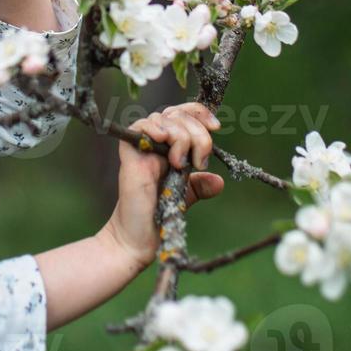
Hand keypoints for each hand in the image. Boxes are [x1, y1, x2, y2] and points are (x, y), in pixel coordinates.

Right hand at [102, 103, 225, 267]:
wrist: (140, 237)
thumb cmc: (160, 216)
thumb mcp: (186, 195)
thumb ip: (200, 185)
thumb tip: (219, 182)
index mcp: (170, 146)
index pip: (184, 115)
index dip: (201, 114)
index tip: (216, 127)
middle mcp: (156, 143)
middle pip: (178, 114)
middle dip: (198, 133)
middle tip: (199, 161)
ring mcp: (143, 146)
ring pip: (164, 118)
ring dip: (181, 136)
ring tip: (179, 163)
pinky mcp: (131, 153)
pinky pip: (140, 125)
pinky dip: (154, 127)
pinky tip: (162, 139)